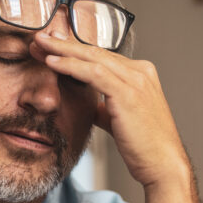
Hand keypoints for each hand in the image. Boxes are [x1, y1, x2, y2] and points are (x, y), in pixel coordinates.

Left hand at [31, 29, 190, 187]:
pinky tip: (52, 62)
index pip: (102, 56)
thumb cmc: (143, 147)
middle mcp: (140, 71)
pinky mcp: (128, 93)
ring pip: (92, 57)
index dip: (74, 51)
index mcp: (140, 74)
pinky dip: (71, 65)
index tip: (51, 48)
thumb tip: (91, 105)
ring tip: (40, 43)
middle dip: (65, 43)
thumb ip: (106, 107)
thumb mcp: (120, 120)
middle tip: (40, 36)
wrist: (162, 166)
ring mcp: (136, 80)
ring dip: (63, 50)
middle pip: (95, 51)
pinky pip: (94, 72)